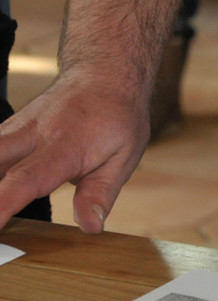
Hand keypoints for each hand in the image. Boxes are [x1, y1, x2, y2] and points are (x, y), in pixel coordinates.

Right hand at [0, 69, 149, 232]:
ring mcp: (16, 129)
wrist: (105, 74)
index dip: (3, 203)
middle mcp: (33, 135)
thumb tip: (90, 226)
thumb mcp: (123, 157)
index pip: (27, 178)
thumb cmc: (117, 118)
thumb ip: (101, 193)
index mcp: (65, 146)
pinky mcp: (8, 129)